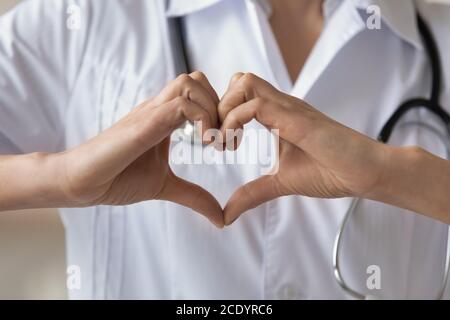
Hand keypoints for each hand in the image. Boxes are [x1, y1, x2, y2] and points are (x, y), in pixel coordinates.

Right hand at [58, 72, 223, 226]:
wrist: (81, 182)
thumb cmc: (117, 179)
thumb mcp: (165, 186)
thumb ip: (194, 196)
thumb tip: (221, 218)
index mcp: (164, 118)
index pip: (200, 92)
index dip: (220, 112)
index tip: (225, 144)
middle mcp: (158, 109)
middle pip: (198, 79)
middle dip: (220, 106)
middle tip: (222, 141)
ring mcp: (150, 113)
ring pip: (190, 83)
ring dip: (211, 110)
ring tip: (212, 142)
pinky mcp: (142, 123)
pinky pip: (180, 105)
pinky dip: (201, 120)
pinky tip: (201, 144)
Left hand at [219, 73, 389, 224]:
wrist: (366, 173)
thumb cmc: (331, 172)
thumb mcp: (280, 183)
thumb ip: (252, 193)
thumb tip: (226, 215)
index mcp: (277, 115)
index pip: (240, 92)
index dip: (221, 112)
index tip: (219, 142)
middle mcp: (281, 105)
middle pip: (238, 79)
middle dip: (217, 106)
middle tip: (218, 139)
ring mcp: (289, 108)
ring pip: (244, 83)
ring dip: (225, 110)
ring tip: (227, 142)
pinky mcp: (296, 118)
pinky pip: (256, 105)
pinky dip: (235, 121)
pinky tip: (236, 144)